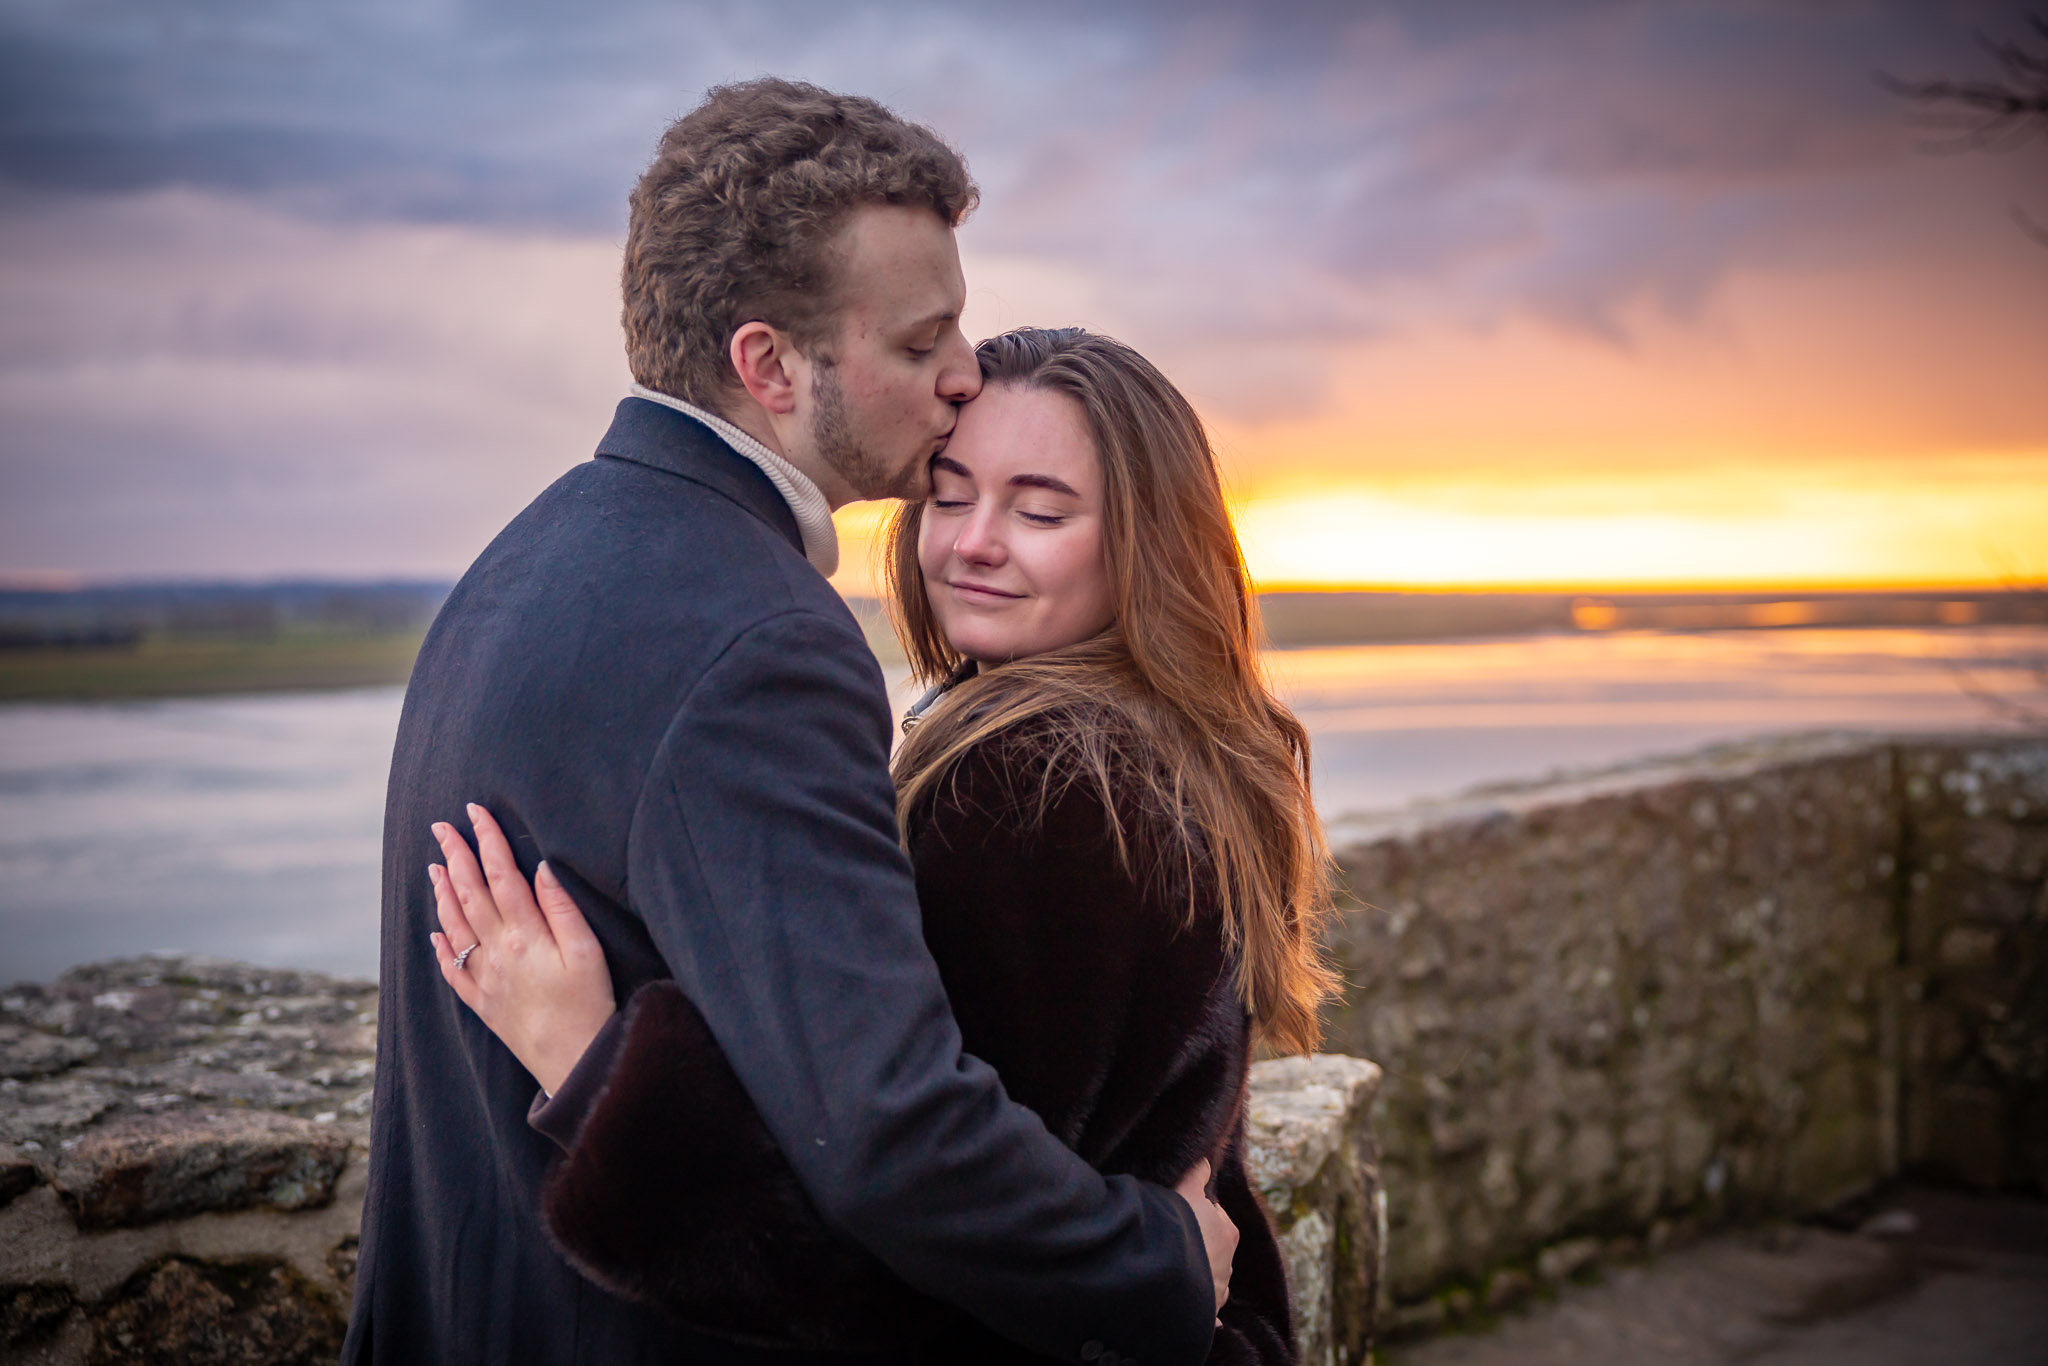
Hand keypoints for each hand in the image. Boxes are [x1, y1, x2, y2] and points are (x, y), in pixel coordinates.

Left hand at [428, 804, 616, 1096]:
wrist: (572, 1063)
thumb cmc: (590, 1006)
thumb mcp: (588, 952)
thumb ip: (563, 908)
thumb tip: (541, 867)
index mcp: (525, 935)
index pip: (501, 875)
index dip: (487, 840)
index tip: (475, 812)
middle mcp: (497, 953)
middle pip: (470, 895)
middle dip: (455, 856)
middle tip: (441, 827)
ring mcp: (485, 979)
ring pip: (455, 927)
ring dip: (443, 893)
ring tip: (434, 866)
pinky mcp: (483, 1004)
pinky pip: (453, 971)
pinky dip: (441, 947)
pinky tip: (435, 932)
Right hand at [1174, 1158, 1235, 1318]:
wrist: (1172, 1274)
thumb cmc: (1180, 1228)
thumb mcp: (1186, 1190)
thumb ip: (1197, 1172)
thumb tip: (1206, 1159)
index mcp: (1228, 1231)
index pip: (1212, 1215)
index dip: (1192, 1212)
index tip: (1175, 1213)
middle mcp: (1229, 1262)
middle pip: (1210, 1247)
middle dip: (1196, 1245)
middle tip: (1170, 1240)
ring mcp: (1218, 1290)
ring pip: (1208, 1277)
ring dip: (1195, 1275)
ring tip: (1171, 1269)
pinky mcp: (1207, 1312)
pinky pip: (1204, 1310)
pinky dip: (1199, 1310)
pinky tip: (1188, 1308)